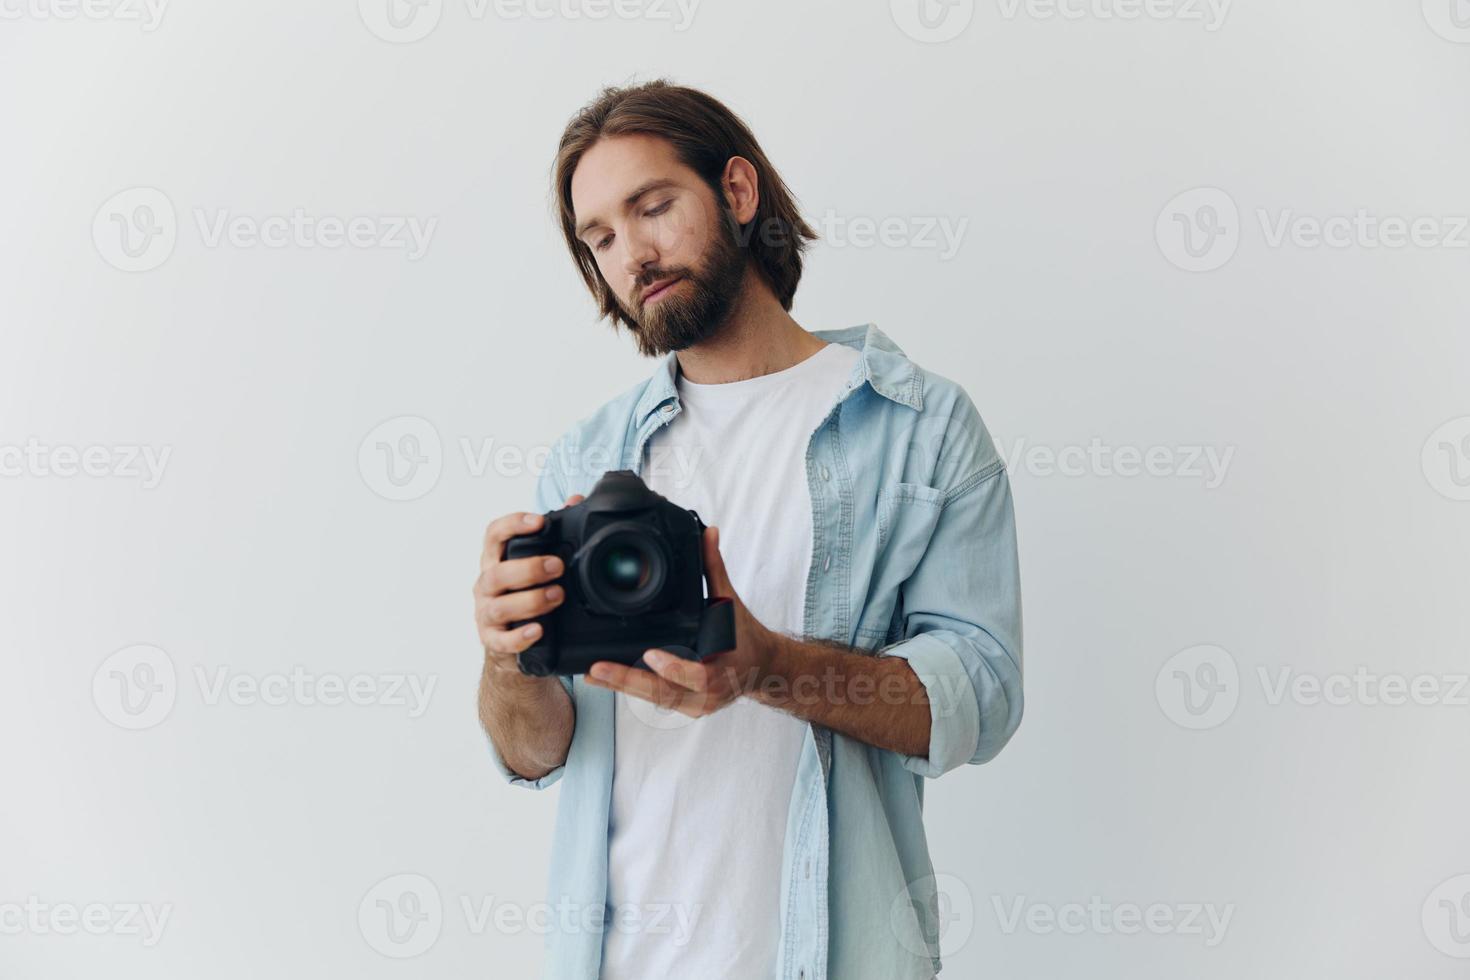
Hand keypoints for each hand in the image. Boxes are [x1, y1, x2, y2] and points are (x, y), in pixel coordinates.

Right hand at [474, 494, 583, 676]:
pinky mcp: (492, 639)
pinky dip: (519, 636)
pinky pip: (501, 640)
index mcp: (496, 560)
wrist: (513, 641)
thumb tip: (576, 501)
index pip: (493, 535)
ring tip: (557, 596)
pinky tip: (538, 630)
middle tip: (558, 566)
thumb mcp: (537, 561)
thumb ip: (555, 532)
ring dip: (531, 600)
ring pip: (500, 606)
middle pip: (497, 573)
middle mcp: (487, 584)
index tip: (539, 522)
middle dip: (530, 568)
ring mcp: (486, 612)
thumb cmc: (524, 593)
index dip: (513, 525)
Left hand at [584, 525, 778, 716]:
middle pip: (665, 692)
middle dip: (629, 680)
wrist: (761, 668)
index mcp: (722, 667)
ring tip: (592, 673)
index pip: (697, 674)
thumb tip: (707, 533)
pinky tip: (604, 679)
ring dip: (622, 686)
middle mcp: (708, 693)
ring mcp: (696, 704)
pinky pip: (654, 700)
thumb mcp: (729, 601)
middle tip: (599, 668)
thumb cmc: (744, 636)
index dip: (673, 667)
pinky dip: (630, 689)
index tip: (650, 654)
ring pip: (654, 699)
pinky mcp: (685, 707)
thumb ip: (714, 568)